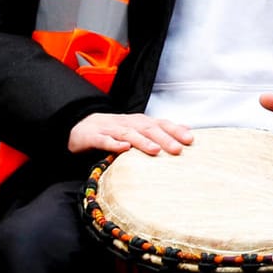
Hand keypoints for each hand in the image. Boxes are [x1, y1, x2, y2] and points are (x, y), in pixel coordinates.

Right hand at [68, 113, 193, 155]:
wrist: (81, 126)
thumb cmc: (115, 130)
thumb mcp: (140, 128)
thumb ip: (162, 129)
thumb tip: (187, 128)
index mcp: (140, 123)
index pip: (160, 124)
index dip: (175, 130)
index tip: (190, 140)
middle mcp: (128, 124)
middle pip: (148, 129)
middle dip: (164, 138)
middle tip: (177, 149)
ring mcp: (110, 129)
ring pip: (128, 134)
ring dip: (142, 141)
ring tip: (155, 150)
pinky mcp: (94, 137)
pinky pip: (104, 141)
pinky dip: (114, 144)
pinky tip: (123, 149)